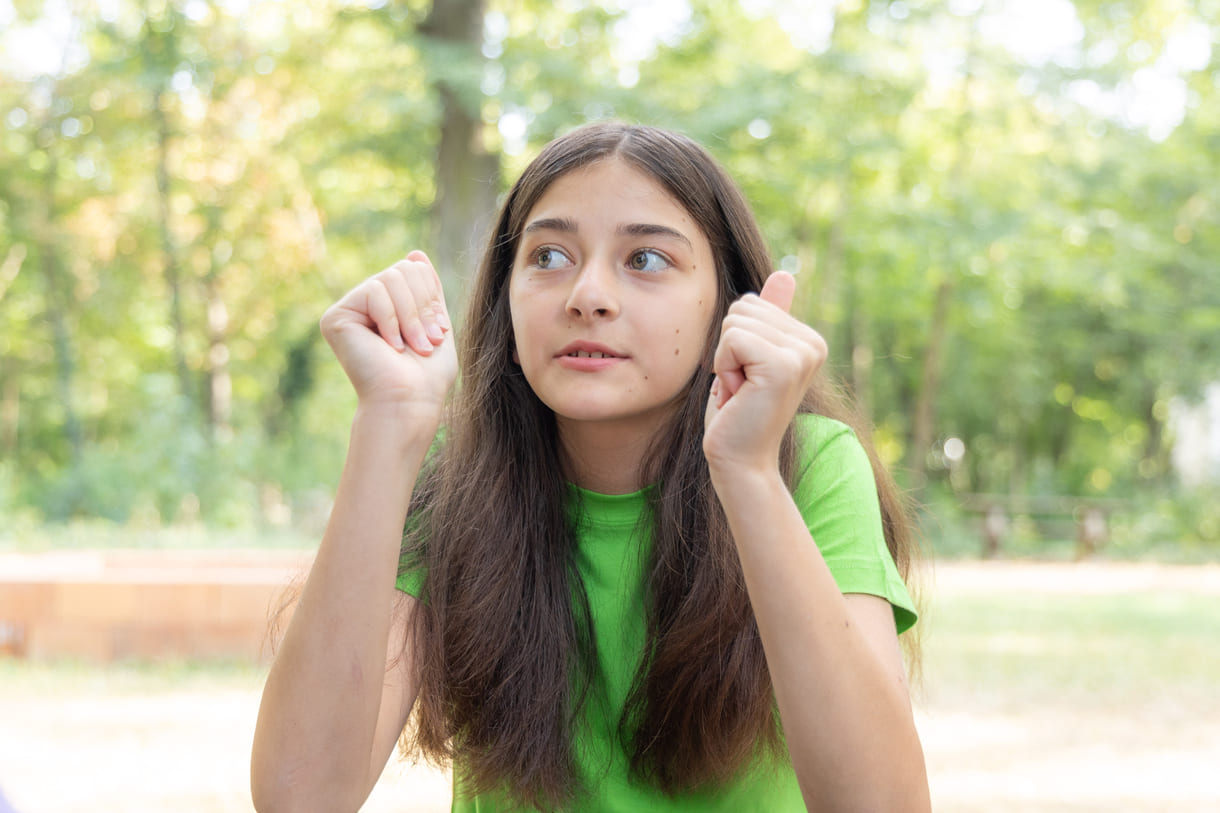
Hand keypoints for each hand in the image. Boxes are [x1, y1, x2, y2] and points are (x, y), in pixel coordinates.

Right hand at [320, 251, 457, 415]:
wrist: (409, 403)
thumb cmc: (426, 377)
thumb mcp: (435, 324)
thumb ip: (427, 290)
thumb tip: (415, 253)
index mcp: (389, 306)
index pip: (415, 270)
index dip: (432, 298)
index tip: (437, 333)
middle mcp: (365, 305)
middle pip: (404, 269)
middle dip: (423, 307)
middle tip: (426, 342)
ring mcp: (349, 310)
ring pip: (392, 277)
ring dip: (411, 317)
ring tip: (413, 347)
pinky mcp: (336, 316)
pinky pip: (375, 290)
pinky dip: (392, 320)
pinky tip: (389, 347)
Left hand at [703, 272, 826, 473]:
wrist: (741, 462)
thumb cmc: (738, 413)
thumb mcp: (750, 357)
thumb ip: (770, 317)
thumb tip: (785, 273)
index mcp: (808, 339)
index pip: (750, 304)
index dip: (734, 343)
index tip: (747, 378)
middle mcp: (813, 344)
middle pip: (742, 308)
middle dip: (728, 349)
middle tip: (742, 387)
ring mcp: (802, 354)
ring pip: (734, 322)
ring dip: (725, 360)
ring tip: (741, 392)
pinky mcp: (784, 365)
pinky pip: (732, 339)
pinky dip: (724, 367)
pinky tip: (739, 394)